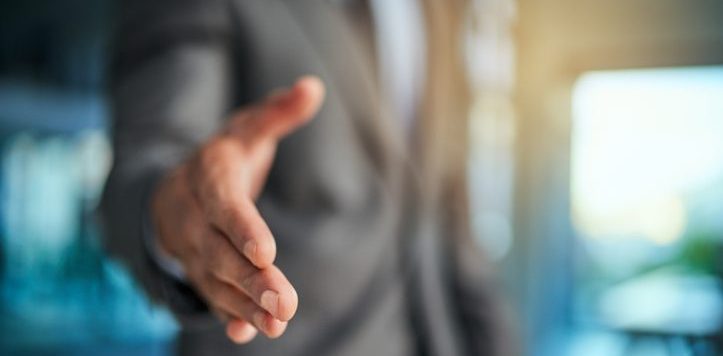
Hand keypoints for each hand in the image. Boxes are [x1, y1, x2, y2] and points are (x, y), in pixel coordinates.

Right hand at [150, 76, 324, 342]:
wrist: (171, 191)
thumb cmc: (222, 159)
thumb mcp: (246, 129)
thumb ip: (279, 113)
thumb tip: (314, 88)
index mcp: (210, 178)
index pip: (224, 205)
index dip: (243, 228)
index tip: (268, 252)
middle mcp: (196, 218)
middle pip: (220, 253)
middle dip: (251, 279)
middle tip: (285, 304)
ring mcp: (194, 250)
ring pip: (216, 281)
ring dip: (245, 305)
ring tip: (277, 325)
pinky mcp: (199, 272)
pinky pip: (210, 297)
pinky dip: (227, 315)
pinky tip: (245, 333)